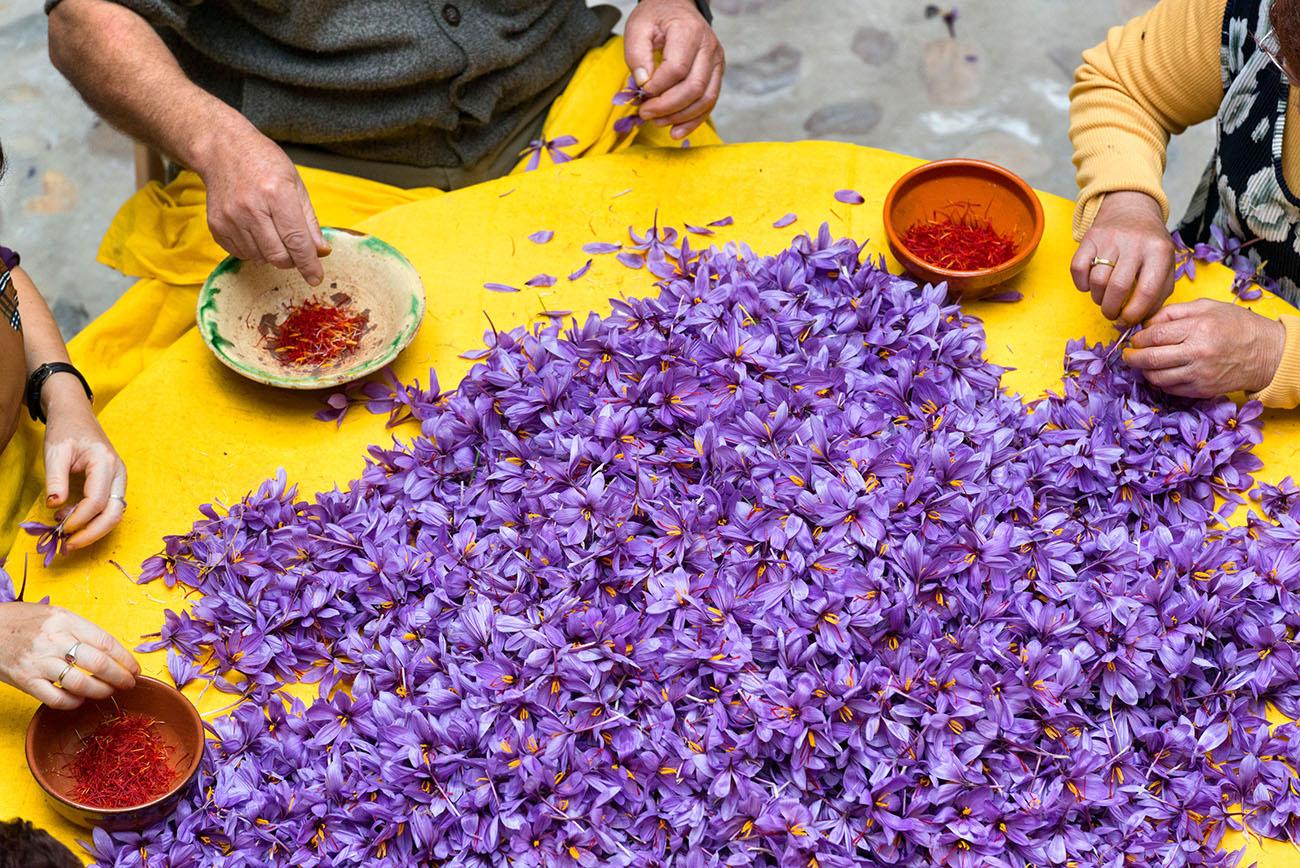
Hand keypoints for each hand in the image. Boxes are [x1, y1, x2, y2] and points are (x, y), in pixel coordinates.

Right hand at [0, 602, 138, 708]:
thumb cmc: (24, 621)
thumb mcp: (55, 615)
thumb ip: (81, 630)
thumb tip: (110, 651)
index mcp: (66, 621)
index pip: (105, 642)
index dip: (125, 659)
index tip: (135, 668)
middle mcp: (54, 641)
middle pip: (98, 664)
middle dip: (120, 677)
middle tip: (129, 683)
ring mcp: (39, 662)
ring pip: (81, 684)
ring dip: (101, 691)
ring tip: (108, 691)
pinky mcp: (25, 681)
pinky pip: (57, 699)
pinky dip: (74, 702)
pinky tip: (80, 699)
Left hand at [42, 376, 126, 549]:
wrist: (75, 415)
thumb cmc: (65, 430)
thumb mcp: (55, 451)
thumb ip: (56, 479)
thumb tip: (55, 506)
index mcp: (106, 463)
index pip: (97, 500)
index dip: (79, 519)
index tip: (60, 528)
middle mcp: (118, 474)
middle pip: (114, 513)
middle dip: (93, 533)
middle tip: (70, 545)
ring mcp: (119, 480)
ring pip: (114, 514)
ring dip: (94, 529)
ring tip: (68, 535)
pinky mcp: (113, 485)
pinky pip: (109, 508)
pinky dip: (93, 520)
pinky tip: (72, 520)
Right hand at [192, 118, 329, 285]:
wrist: (223, 150)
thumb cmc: (264, 163)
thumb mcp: (296, 185)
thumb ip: (309, 221)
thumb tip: (321, 252)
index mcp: (277, 195)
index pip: (297, 241)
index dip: (309, 264)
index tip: (316, 278)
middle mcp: (251, 209)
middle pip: (278, 256)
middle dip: (291, 260)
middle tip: (294, 249)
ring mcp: (231, 219)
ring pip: (260, 258)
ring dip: (272, 254)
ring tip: (271, 230)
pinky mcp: (217, 226)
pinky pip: (241, 254)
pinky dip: (254, 250)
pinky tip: (255, 230)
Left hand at [625, 0, 724, 139]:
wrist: (676, 7)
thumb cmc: (656, 17)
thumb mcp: (638, 26)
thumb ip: (636, 53)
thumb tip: (643, 84)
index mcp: (689, 31)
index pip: (677, 68)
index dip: (658, 87)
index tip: (640, 92)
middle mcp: (709, 47)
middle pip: (694, 87)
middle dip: (667, 106)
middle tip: (644, 113)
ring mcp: (717, 62)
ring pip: (705, 99)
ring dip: (680, 117)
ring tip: (656, 122)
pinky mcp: (717, 74)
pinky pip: (710, 103)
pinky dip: (693, 120)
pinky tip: (676, 131)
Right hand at [1071, 191, 1175, 325]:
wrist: (1132, 210)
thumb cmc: (1149, 246)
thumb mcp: (1165, 265)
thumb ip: (1159, 293)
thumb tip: (1141, 319)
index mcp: (1159, 251)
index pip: (1147, 291)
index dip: (1134, 313)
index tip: (1128, 320)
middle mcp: (1135, 243)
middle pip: (1118, 287)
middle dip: (1111, 309)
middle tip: (1111, 314)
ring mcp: (1110, 239)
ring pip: (1097, 280)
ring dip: (1097, 297)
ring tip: (1103, 297)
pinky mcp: (1089, 238)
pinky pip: (1078, 269)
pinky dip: (1081, 284)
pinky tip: (1089, 284)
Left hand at [1125, 299, 1285, 397]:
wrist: (1266, 352)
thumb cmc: (1236, 325)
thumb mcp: (1207, 306)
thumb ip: (1173, 312)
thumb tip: (1146, 323)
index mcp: (1198, 328)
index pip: (1154, 336)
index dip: (1138, 339)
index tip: (1134, 340)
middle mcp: (1197, 353)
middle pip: (1150, 359)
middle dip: (1132, 358)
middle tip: (1128, 355)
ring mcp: (1199, 374)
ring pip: (1157, 378)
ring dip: (1144, 372)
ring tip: (1144, 364)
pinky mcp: (1202, 390)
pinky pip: (1171, 389)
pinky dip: (1160, 382)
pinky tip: (1161, 373)